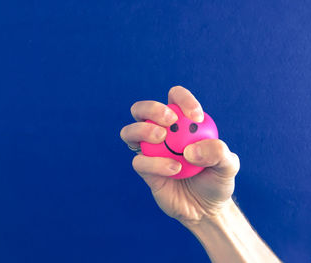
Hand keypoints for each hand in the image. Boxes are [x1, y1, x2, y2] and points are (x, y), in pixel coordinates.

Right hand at [120, 86, 239, 224]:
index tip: (197, 117)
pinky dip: (155, 164)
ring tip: (163, 138)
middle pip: (142, 110)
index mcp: (181, 123)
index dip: (183, 100)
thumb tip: (190, 150)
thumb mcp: (228, 166)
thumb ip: (218, 152)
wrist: (206, 209)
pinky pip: (139, 162)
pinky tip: (175, 170)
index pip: (175, 98)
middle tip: (170, 120)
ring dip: (143, 130)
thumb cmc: (216, 181)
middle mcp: (161, 133)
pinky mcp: (145, 171)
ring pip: (130, 132)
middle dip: (152, 109)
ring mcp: (150, 152)